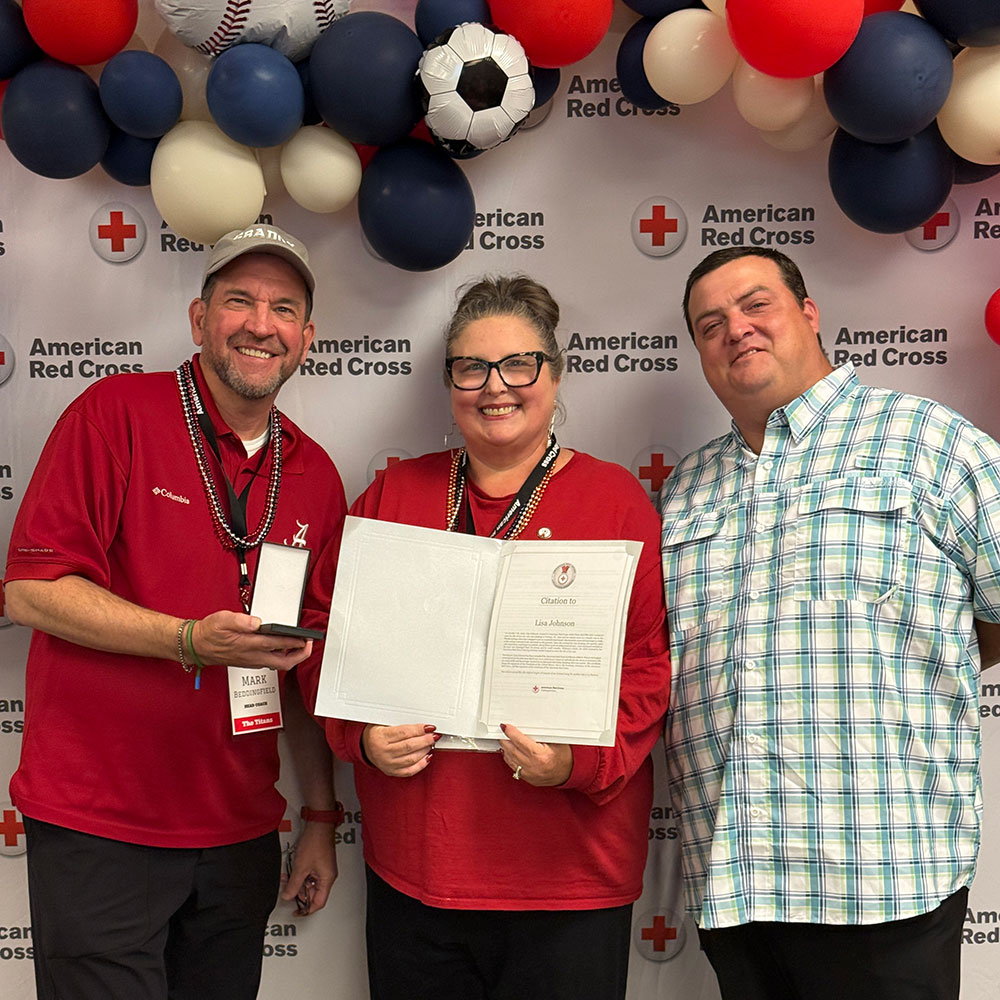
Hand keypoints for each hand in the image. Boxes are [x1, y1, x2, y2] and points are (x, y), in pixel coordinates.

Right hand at [191, 611, 311, 671]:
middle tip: (309, 645)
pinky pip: (270, 663)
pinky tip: (283, 649)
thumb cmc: (208, 632)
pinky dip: (281, 657)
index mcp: (248, 644)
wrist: (195, 646)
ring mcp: (251, 661)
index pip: (278, 644)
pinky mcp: (249, 662)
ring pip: (278, 664)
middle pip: (284, 662)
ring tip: (301, 646)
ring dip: (292, 657)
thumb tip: (257, 622)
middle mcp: (252, 656)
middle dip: (300, 655)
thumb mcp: (222, 619)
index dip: (295, 642)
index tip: (306, 637)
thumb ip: (241, 620)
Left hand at [280, 820, 338, 915]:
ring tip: (288, 879)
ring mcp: (324, 868)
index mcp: (328, 879)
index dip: (307, 909)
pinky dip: (300, 875)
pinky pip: (309, 874)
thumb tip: (288, 896)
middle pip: (314, 893)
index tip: (297, 912)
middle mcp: (327, 875)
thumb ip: (293, 885)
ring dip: (298, 883)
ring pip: (310, 883)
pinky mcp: (319, 862)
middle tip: (289, 892)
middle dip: (300, 893)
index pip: (319, 902)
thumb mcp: (301, 867)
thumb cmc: (315, 842)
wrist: (318, 825)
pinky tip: (292, 871)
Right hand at [363, 723, 437, 776]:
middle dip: (425, 740)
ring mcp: (387, 764)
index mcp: (380, 737)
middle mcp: (383, 752)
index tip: (429, 727)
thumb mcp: (383, 723)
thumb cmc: (376, 733)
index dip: (419, 729)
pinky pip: (409, 771)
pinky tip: (427, 756)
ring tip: (431, 744)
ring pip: (411, 759)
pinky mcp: (391, 772)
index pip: (404, 733)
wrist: (364, 746)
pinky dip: (421, 764)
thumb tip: (421, 725)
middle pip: (409, 746)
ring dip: (424, 751)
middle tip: (434, 736)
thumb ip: (401, 724)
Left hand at [499, 723, 572, 786]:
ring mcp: (530, 774)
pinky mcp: (528, 779)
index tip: (506, 727)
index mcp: (540, 755)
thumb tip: (526, 725)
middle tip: (503, 732)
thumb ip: (540, 734)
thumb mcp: (555, 741)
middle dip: (505, 740)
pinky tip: (508, 753)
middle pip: (512, 751)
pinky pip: (514, 768)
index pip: (520, 742)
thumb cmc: (564, 756)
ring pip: (511, 760)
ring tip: (504, 741)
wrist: (569, 773)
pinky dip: (509, 759)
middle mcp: (534, 766)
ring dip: (505, 750)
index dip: (511, 733)